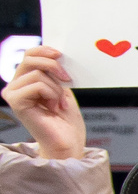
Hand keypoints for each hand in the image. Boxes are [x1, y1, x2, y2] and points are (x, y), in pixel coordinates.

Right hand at [3, 46, 85, 161]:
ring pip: (37, 73)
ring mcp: (13, 94)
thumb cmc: (67, 121)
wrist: (68, 143)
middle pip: (30, 59)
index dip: (44, 50)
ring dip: (56, 88)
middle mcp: (15, 86)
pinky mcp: (15, 102)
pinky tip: (55, 107)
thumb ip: (55, 73)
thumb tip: (56, 54)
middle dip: (53, 66)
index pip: (29, 55)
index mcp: (25, 81)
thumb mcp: (63, 90)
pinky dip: (52, 94)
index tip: (60, 55)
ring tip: (60, 103)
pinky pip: (37, 85)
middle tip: (67, 79)